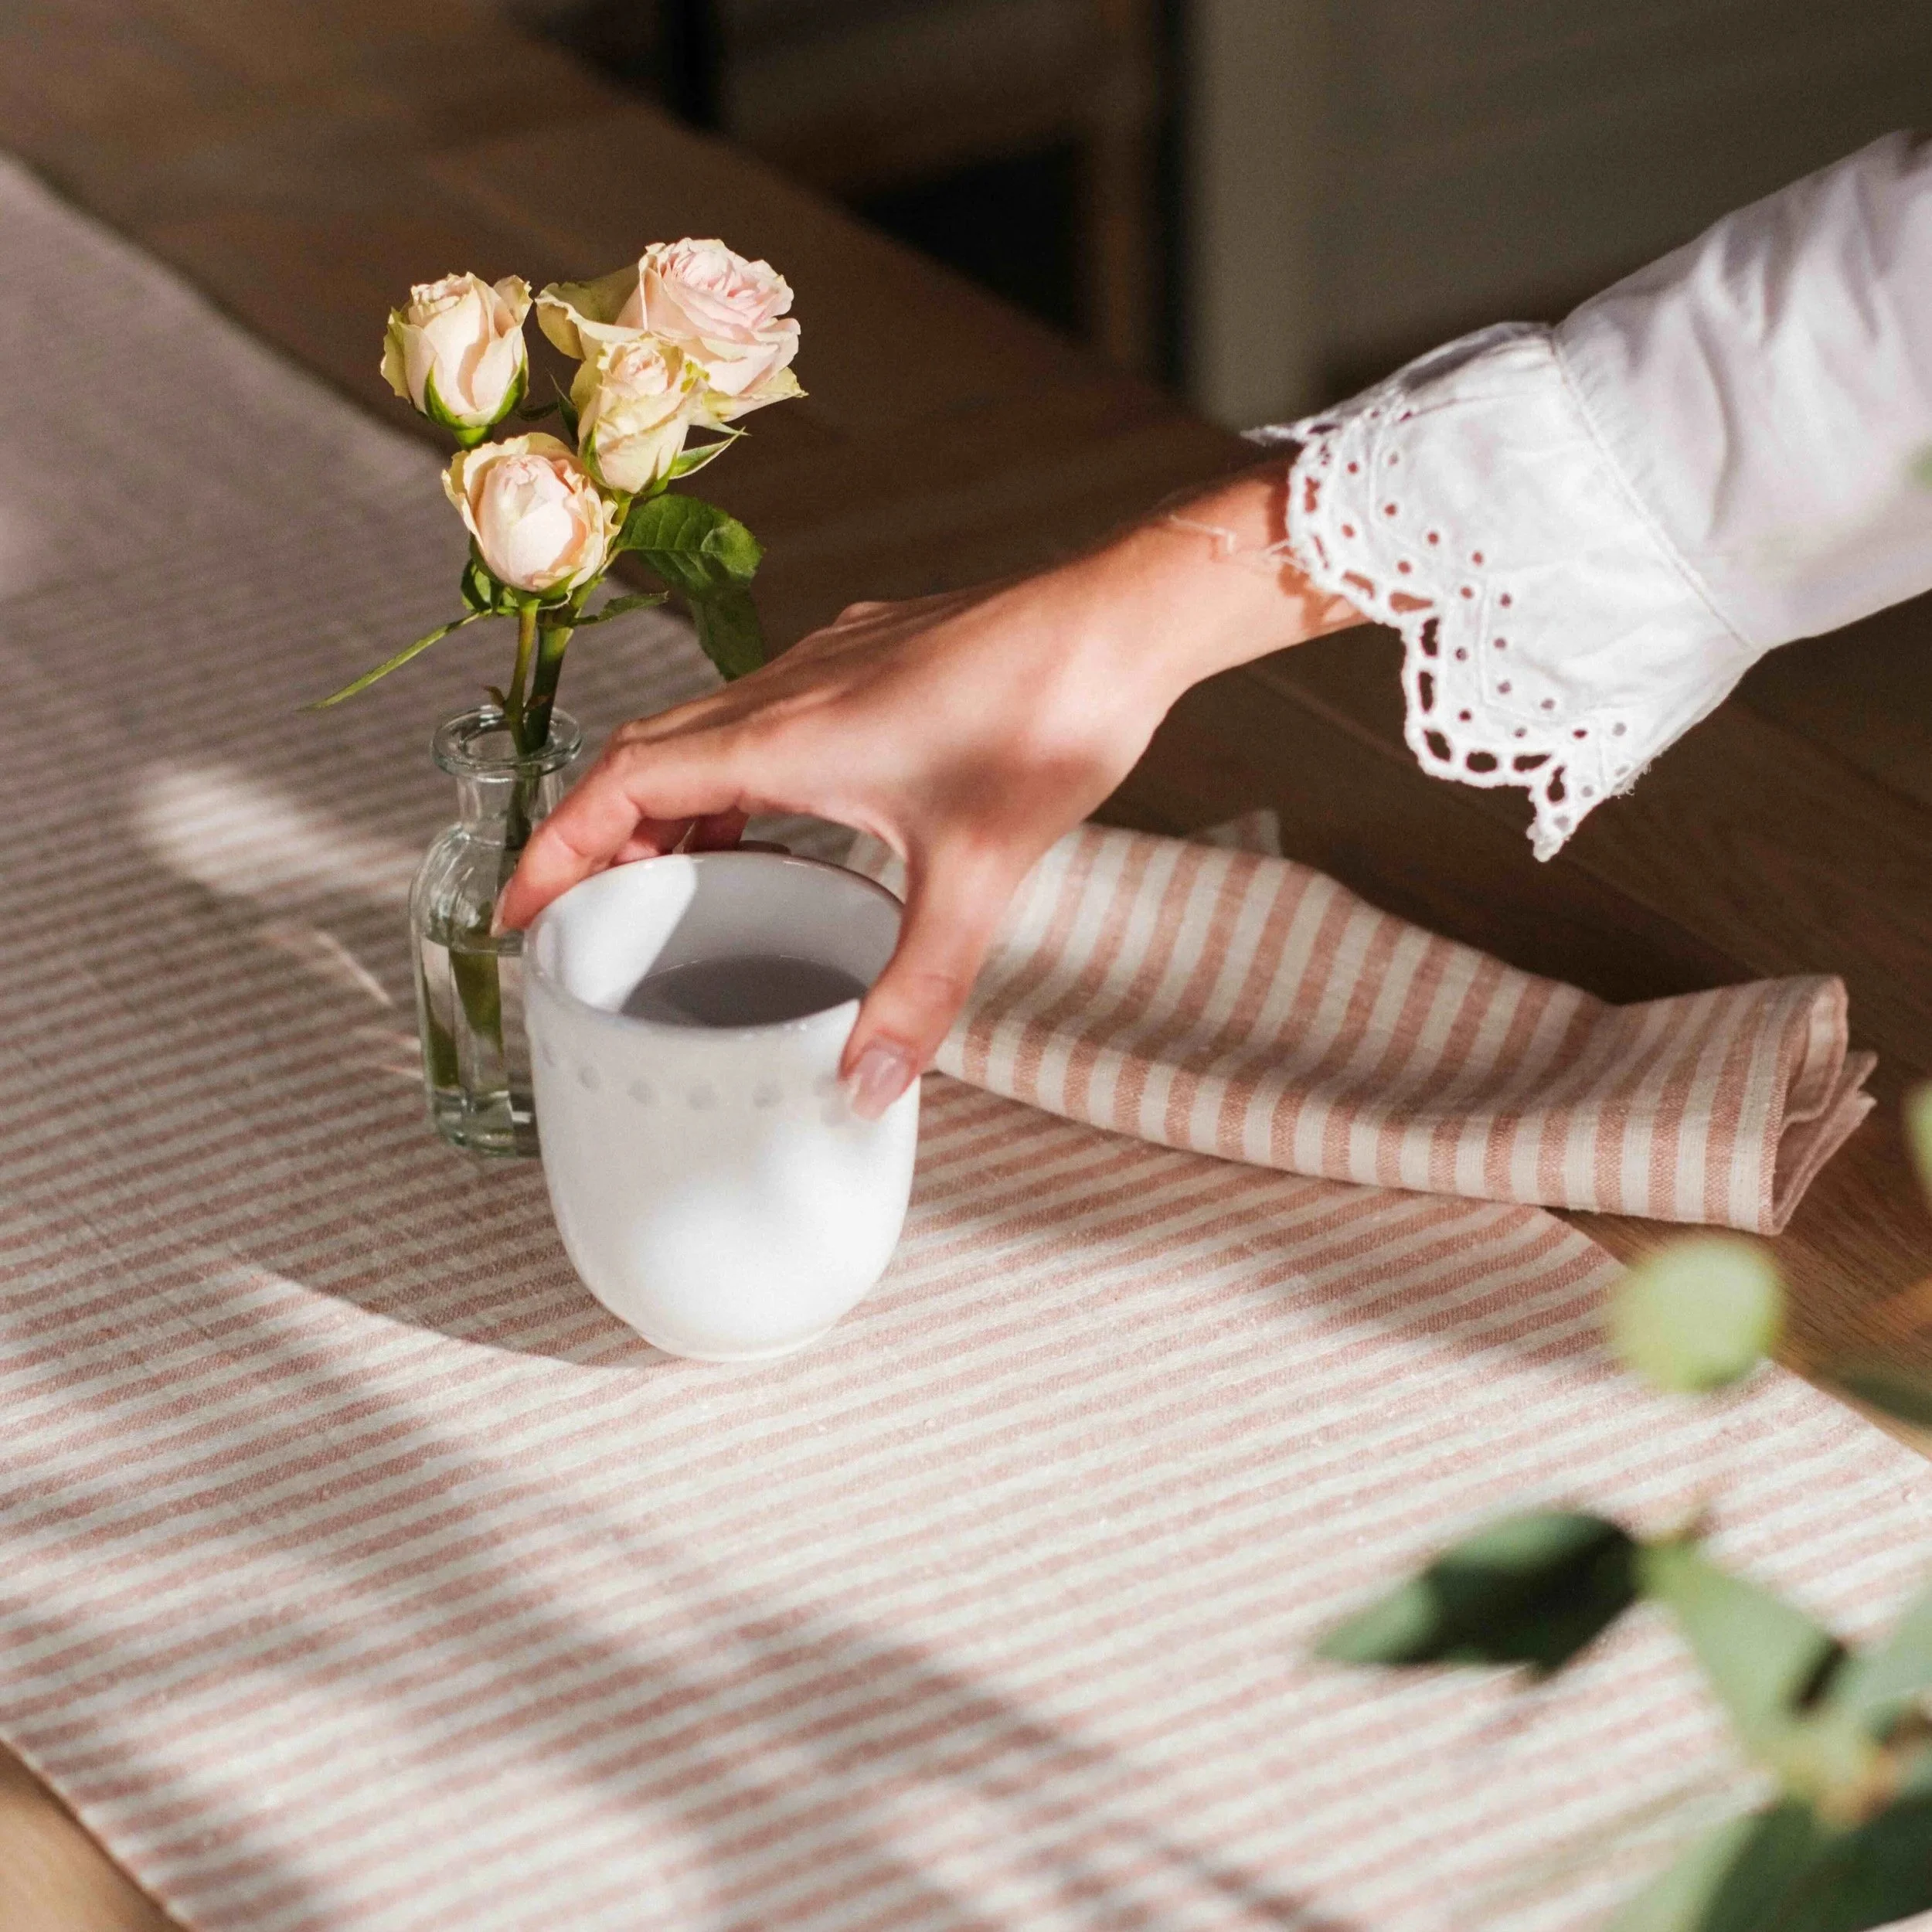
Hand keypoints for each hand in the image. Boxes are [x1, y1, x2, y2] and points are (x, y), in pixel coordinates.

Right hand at [497, 466, 1362, 1115]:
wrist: (1118, 621)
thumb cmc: (1048, 721)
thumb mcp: (975, 877)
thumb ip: (917, 990)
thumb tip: (863, 1084)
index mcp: (782, 736)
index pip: (621, 783)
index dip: (556, 849)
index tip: (520, 911)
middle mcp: (785, 689)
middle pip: (645, 755)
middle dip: (601, 840)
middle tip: (589, 917)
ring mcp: (825, 664)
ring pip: (703, 732)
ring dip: (671, 805)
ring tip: (674, 883)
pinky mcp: (865, 658)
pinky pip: (760, 717)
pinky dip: (736, 776)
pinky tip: (780, 824)